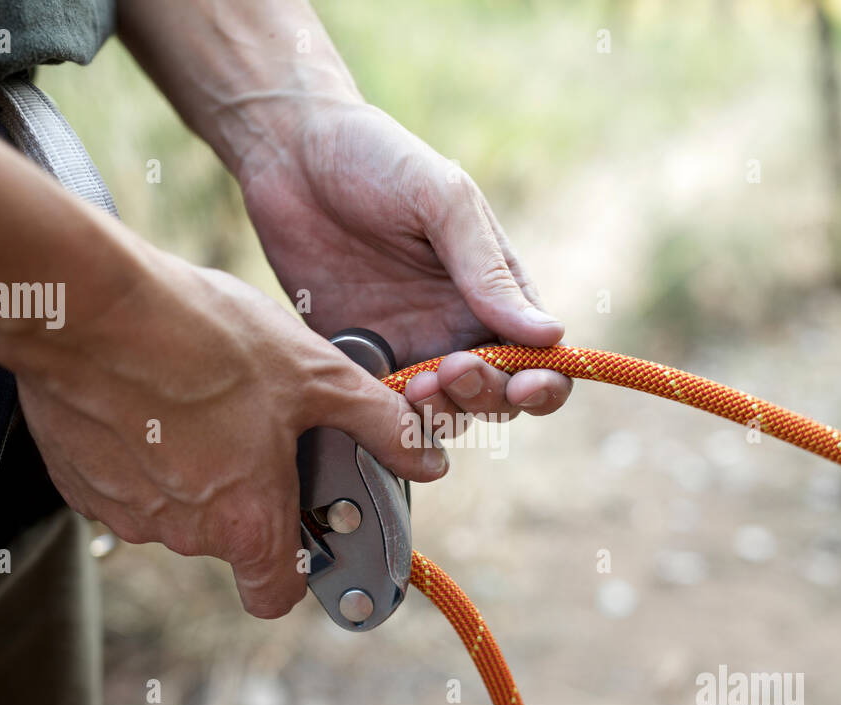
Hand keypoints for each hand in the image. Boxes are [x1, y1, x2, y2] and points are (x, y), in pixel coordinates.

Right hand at [11, 249, 448, 617]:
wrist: (84, 304)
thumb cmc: (204, 339)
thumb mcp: (316, 374)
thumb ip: (380, 424)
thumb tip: (430, 457)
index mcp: (245, 521)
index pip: (274, 594)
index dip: (295, 571)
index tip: (304, 532)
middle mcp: (182, 532)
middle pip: (230, 537)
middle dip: (248, 491)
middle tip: (258, 424)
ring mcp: (123, 510)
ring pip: (176, 505)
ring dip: (195, 466)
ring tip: (204, 396)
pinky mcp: (78, 481)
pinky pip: (126, 480)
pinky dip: (144, 452)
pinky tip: (153, 396)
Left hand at [233, 97, 572, 431]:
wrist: (290, 153)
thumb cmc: (377, 159)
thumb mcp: (444, 202)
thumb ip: (488, 272)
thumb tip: (550, 335)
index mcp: (496, 289)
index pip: (542, 356)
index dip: (544, 384)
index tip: (525, 384)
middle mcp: (459, 326)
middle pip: (497, 396)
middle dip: (487, 397)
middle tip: (452, 368)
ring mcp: (409, 345)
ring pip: (445, 412)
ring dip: (441, 413)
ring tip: (416, 385)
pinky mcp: (358, 357)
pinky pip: (383, 406)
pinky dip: (390, 416)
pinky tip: (379, 393)